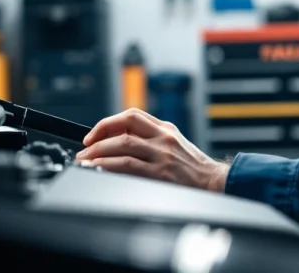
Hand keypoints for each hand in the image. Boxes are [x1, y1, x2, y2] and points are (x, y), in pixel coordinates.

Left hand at [75, 108, 228, 191]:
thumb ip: (150, 138)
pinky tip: (99, 168)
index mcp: (165, 128)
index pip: (131, 115)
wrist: (214, 182)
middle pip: (124, 127)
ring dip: (99, 152)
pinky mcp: (161, 173)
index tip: (93, 135)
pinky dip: (109, 165)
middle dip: (99, 137)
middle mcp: (163, 138)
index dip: (108, 123)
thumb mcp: (174, 143)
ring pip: (123, 145)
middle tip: (85, 149)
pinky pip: (128, 166)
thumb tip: (117, 140)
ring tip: (86, 161)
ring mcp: (162, 155)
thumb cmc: (192, 166)